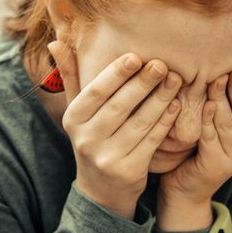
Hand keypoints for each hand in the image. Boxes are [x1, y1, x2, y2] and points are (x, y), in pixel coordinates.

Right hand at [50, 41, 182, 218]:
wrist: (101, 190)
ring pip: (139, 122)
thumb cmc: (93, 138)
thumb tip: (55, 42)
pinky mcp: (129, 171)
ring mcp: (107, 157)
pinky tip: (176, 106)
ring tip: (175, 80)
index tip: (136, 56)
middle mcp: (86, 139)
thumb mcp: (78, 111)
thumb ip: (71, 76)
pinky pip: (152, 141)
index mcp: (73, 119)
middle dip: (143, 83)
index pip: (95, 91)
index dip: (116, 73)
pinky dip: (165, 122)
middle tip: (161, 65)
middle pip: (119, 105)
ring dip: (160, 99)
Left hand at [158, 61, 231, 227]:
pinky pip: (212, 139)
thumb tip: (225, 62)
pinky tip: (206, 105)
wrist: (186, 189)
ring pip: (229, 123)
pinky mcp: (218, 166)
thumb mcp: (217, 122)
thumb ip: (226, 99)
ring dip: (223, 99)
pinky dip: (208, 121)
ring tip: (217, 78)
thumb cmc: (198, 148)